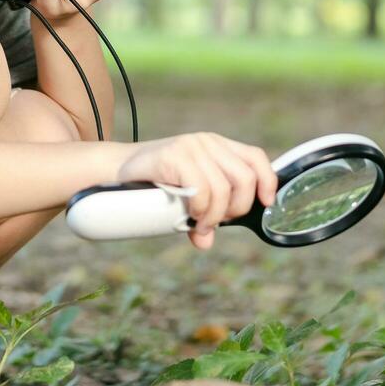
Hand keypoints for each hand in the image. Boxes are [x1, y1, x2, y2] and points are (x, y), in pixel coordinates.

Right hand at [113, 133, 277, 250]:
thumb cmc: (154, 184)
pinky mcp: (174, 155)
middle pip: (245, 178)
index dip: (267, 181)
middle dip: (236, 209)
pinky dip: (200, 210)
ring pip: (223, 188)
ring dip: (214, 216)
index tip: (265, 204)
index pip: (255, 157)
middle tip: (216, 223)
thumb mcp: (186, 196)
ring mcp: (191, 147)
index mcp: (217, 146)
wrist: (117, 169)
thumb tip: (206, 243)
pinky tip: (191, 217)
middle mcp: (208, 142)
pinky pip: (201, 189)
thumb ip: (203, 214)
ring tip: (199, 226)